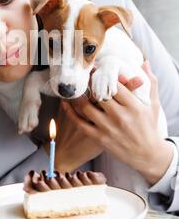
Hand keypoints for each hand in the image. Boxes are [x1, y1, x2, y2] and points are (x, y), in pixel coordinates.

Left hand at [61, 61, 172, 184]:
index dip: (104, 75)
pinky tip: (66, 104)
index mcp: (134, 106)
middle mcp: (120, 116)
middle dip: (89, 84)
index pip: (115, 85)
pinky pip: (80, 123)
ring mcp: (108, 128)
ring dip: (78, 97)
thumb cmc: (149, 127)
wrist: (147, 155)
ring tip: (75, 89)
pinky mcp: (100, 138)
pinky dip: (70, 113)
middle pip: (99, 94)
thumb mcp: (153, 105)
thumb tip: (144, 63)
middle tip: (83, 76)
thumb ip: (150, 83)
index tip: (97, 69)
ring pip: (86, 108)